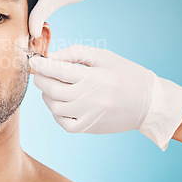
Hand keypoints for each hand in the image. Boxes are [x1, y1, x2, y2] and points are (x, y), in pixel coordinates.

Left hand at [29, 45, 181, 148]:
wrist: (149, 103)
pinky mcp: (89, 127)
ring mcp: (88, 115)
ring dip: (47, 95)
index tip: (32, 60)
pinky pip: (63, 122)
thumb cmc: (125, 74)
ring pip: (54, 106)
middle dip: (40, 78)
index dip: (41, 65)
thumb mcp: (103, 56)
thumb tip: (50, 57)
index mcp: (94, 77)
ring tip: (52, 86)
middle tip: (39, 72)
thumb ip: (75, 53)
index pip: (58, 71)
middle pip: (52, 89)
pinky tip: (61, 103)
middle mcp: (90, 98)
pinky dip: (56, 112)